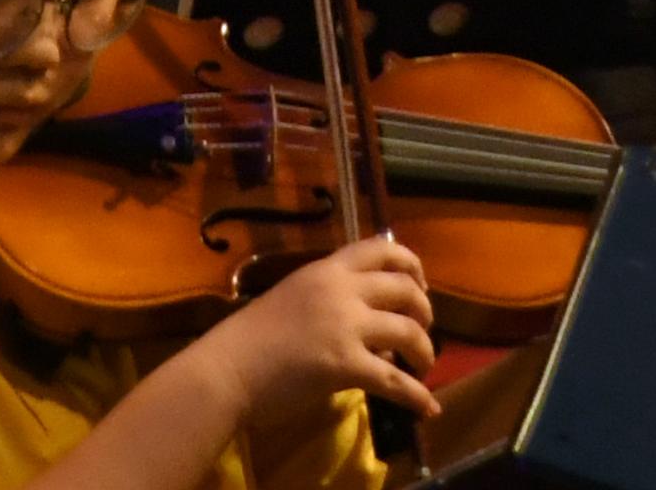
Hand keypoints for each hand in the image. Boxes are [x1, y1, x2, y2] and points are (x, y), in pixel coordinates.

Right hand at [193, 233, 438, 426]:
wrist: (226, 370)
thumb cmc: (250, 337)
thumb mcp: (294, 297)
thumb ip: (331, 298)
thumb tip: (368, 320)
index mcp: (327, 269)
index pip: (383, 248)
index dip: (412, 264)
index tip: (420, 285)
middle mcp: (342, 291)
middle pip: (406, 289)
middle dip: (425, 311)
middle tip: (423, 330)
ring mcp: (346, 327)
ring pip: (409, 331)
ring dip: (425, 351)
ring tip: (423, 366)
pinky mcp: (345, 365)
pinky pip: (394, 380)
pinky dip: (417, 395)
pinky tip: (429, 407)